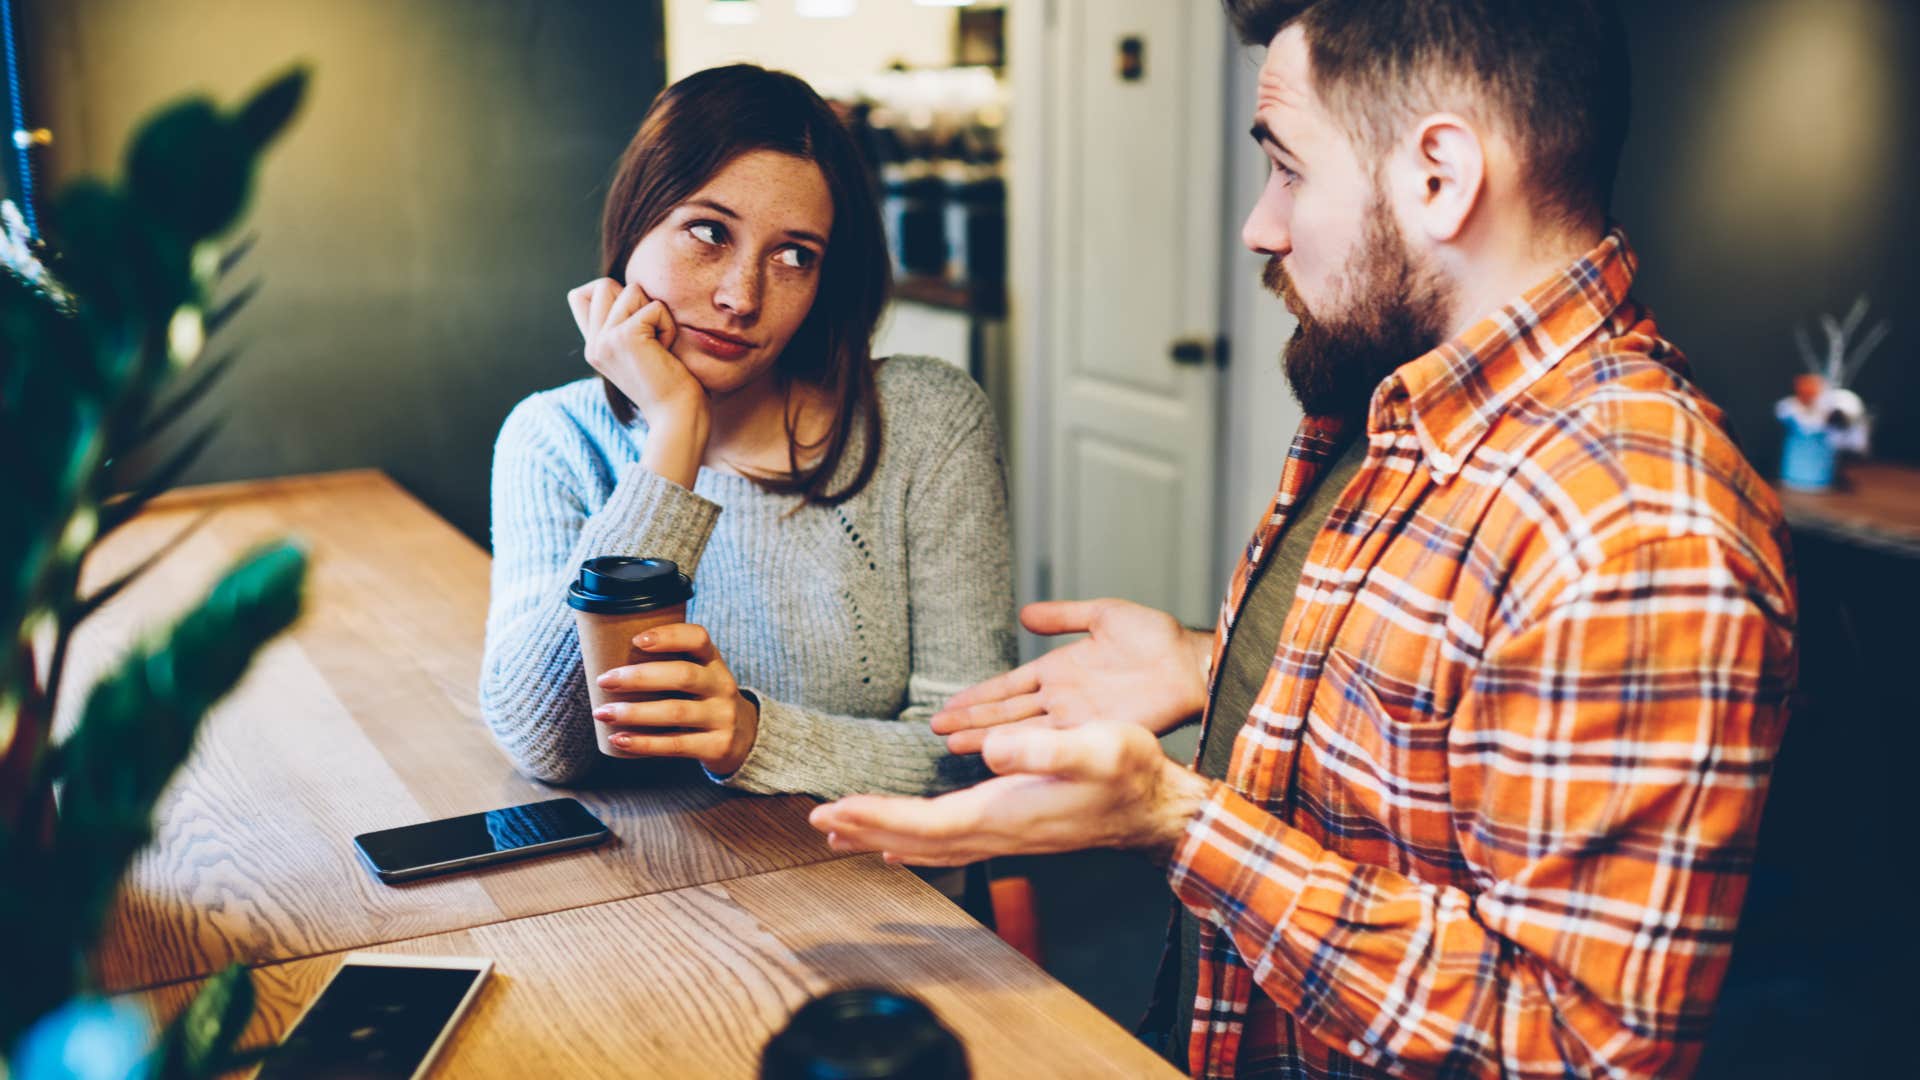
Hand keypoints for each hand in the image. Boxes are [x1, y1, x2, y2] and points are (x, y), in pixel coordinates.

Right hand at [567, 278, 708, 486]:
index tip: (637, 323)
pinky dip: (668, 326)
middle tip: (652, 337)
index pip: (580, 296)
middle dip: (637, 301)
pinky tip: (667, 352)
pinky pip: (654, 307)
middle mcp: (594, 344)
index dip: (610, 294)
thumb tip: (632, 290)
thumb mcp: (641, 353)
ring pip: (631, 289)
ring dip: (656, 313)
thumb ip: (626, 325)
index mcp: (595, 348)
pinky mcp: (624, 337)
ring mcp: (604, 340)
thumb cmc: (673, 386)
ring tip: (660, 346)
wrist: (678, 418)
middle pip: (603, 285)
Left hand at [591, 623, 758, 775]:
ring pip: (676, 711)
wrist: (743, 738)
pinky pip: (676, 744)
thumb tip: (603, 656)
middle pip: (682, 676)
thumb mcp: (698, 675)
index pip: (697, 638)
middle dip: (639, 677)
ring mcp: (722, 717)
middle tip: (604, 680)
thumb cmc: (702, 700)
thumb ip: (667, 664)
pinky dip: (644, 743)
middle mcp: (722, 685)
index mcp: (713, 661)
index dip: (668, 636)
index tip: (636, 640)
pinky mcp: (717, 745)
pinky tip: (620, 739)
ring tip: (603, 713)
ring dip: (635, 712)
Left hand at [809, 724, 1213, 866]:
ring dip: (884, 837)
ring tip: (844, 833)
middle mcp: (998, 833)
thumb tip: (992, 750)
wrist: (1159, 808)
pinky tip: (905, 841)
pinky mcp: (1015, 831)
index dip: (876, 817)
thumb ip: (1043, 748)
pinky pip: (951, 844)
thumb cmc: (1132, 773)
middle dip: (865, 829)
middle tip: (817, 821)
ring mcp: (1006, 837)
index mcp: (1005, 813)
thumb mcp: (1095, 747)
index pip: (925, 823)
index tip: (833, 810)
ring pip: (931, 846)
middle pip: (917, 840)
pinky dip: (918, 842)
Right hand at [929, 599, 1211, 753]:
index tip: (948, 704)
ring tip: (952, 743)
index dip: (978, 695)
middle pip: (1006, 712)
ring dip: (987, 736)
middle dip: (970, 720)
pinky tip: (997, 753)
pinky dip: (1022, 747)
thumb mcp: (1102, 616)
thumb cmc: (1155, 638)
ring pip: (1020, 729)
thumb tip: (1025, 613)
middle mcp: (1061, 699)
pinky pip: (1050, 741)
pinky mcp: (1092, 731)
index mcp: (1058, 671)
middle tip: (936, 729)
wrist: (1188, 664)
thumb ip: (1063, 616)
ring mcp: (1074, 718)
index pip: (1008, 687)